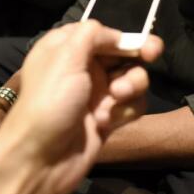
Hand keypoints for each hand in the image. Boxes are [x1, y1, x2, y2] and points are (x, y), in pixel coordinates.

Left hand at [9, 22, 160, 193]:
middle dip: (137, 56)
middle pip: (123, 54)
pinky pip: (131, 106)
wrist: (42, 159)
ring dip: (131, 85)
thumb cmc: (50, 101)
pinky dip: (124, 111)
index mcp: (66, 48)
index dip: (122, 36)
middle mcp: (82, 69)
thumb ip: (92, 35)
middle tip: (152, 55)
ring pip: (132, 79)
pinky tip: (106, 121)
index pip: (101, 33)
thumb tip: (115, 35)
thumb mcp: (66, 56)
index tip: (141, 42)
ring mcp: (96, 95)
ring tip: (115, 98)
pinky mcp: (108, 118)